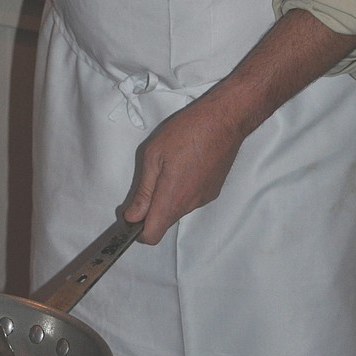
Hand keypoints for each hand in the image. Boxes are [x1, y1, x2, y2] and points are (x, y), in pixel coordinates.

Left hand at [123, 94, 244, 243]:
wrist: (224, 120)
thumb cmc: (186, 132)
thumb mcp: (153, 155)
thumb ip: (143, 191)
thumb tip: (132, 216)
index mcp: (172, 198)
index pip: (152, 235)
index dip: (138, 230)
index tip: (132, 213)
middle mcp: (190, 205)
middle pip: (164, 221)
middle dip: (151, 209)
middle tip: (149, 177)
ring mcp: (204, 199)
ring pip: (178, 209)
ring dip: (168, 196)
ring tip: (170, 165)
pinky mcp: (213, 191)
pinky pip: (191, 199)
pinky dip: (183, 189)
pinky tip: (185, 164)